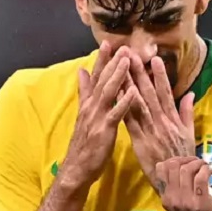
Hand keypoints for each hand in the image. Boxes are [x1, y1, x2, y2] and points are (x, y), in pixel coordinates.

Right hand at [58, 42, 137, 186]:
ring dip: (118, 75)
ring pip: (109, 92)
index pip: (96, 77)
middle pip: (103, 80)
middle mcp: (92, 106)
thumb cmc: (84, 142)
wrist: (77, 168)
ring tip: (128, 60)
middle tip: (121, 45)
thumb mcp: (84, 114)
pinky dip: (125, 102)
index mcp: (89, 103)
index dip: (101, 60)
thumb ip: (85, 92)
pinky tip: (134, 91)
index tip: (108, 43)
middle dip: (112, 61)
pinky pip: (116, 114)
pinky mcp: (104, 130)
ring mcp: (97, 117)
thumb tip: (82, 72)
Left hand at [123, 56, 196, 189]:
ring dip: (130, 84)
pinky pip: (130, 122)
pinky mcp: (140, 141)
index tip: (154, 59)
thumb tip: (189, 93)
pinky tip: (117, 95)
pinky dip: (124, 107)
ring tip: (122, 69)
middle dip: (140, 73)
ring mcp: (151, 130)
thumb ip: (187, 112)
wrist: (178, 181)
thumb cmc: (183, 158)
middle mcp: (162, 121)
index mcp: (173, 119)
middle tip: (132, 55)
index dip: (160, 75)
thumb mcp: (189, 134)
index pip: (166, 93)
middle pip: (149, 93)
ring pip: (138, 103)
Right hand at [155, 154, 211, 210]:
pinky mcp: (200, 203)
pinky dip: (206, 170)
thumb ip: (179, 189)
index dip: (175, 160)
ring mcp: (185, 202)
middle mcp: (172, 200)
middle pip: (173, 166)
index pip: (161, 170)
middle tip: (198, 163)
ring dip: (198, 163)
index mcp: (166, 199)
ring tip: (206, 167)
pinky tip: (211, 172)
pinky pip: (200, 177)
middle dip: (187, 159)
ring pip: (186, 170)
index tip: (187, 163)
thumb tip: (184, 164)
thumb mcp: (182, 206)